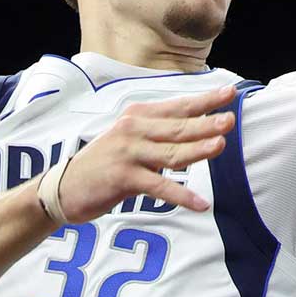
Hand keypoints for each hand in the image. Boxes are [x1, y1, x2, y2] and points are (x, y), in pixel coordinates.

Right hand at [45, 84, 238, 222]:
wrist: (65, 186)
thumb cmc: (105, 162)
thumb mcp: (131, 139)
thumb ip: (160, 133)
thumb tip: (199, 129)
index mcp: (138, 116)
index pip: (178, 106)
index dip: (205, 99)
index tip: (230, 92)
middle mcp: (133, 129)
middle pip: (178, 126)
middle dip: (206, 122)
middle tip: (230, 120)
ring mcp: (128, 153)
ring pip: (171, 152)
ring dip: (198, 149)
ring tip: (220, 146)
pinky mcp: (124, 178)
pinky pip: (159, 187)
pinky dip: (182, 196)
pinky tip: (201, 204)